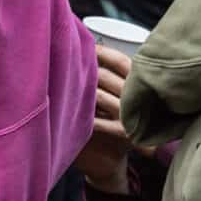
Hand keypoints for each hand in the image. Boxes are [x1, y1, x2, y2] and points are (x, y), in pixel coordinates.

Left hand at [73, 47, 135, 194]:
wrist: (118, 156)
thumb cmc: (114, 116)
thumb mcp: (119, 93)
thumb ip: (111, 74)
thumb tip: (89, 46)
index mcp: (138, 83)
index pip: (120, 61)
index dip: (101, 53)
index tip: (82, 45)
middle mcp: (137, 97)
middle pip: (106, 77)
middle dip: (85, 70)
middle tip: (65, 63)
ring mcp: (130, 115)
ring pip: (99, 96)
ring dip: (79, 91)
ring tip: (62, 85)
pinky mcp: (124, 133)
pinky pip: (97, 121)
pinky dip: (83, 116)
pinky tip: (69, 111)